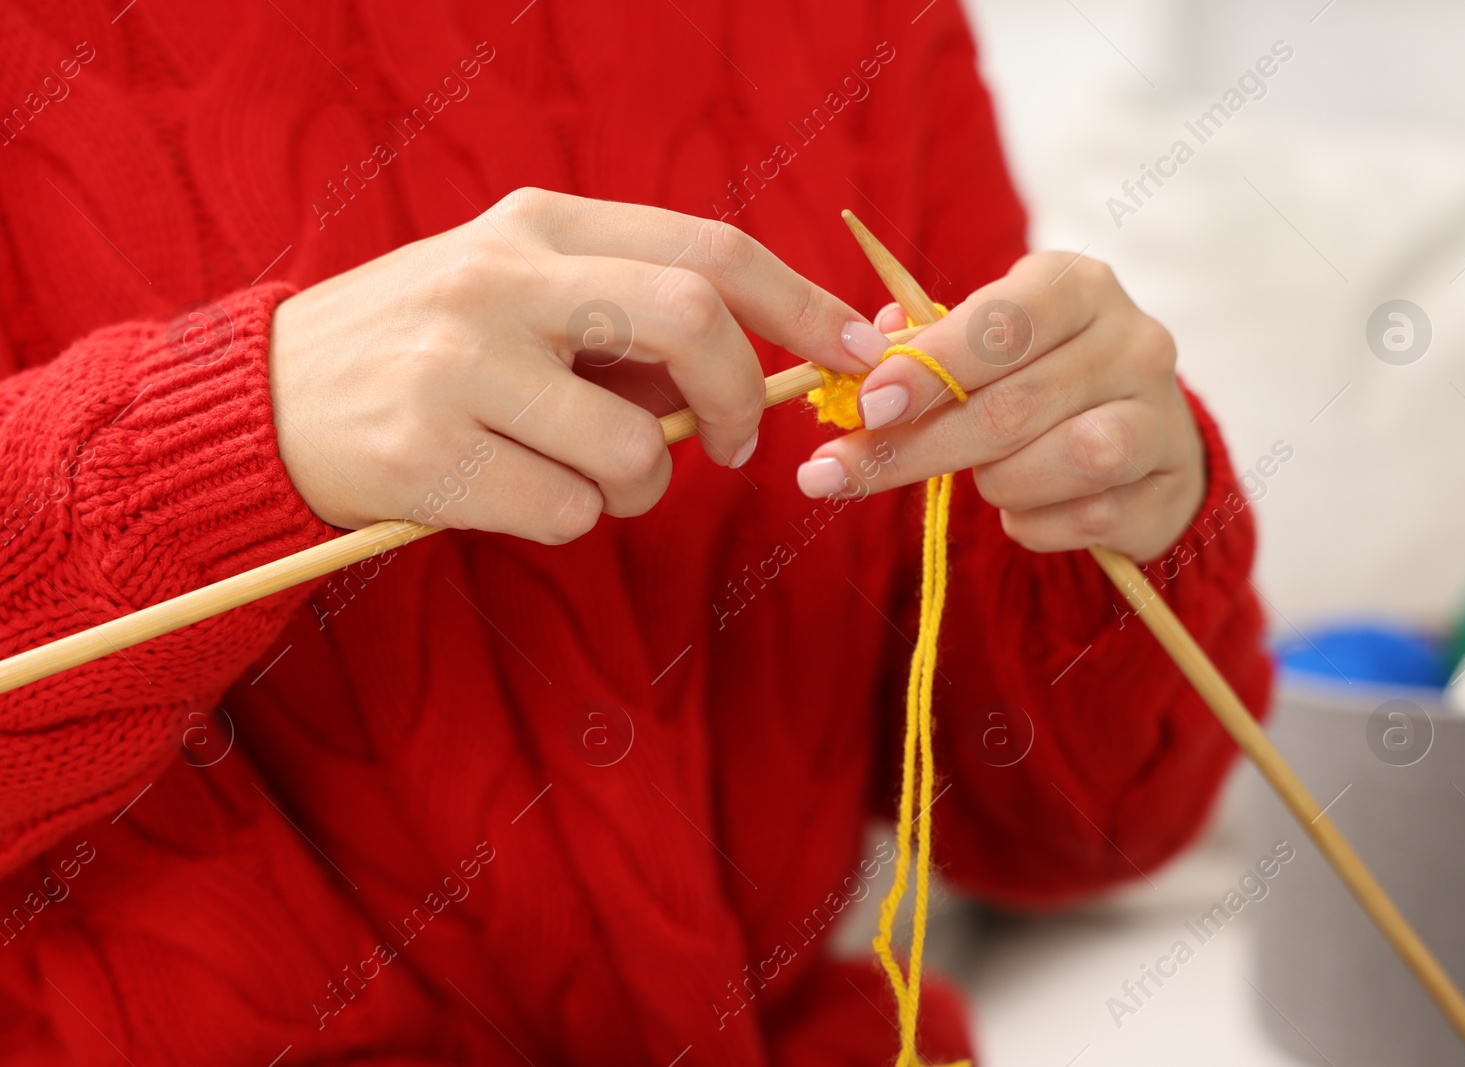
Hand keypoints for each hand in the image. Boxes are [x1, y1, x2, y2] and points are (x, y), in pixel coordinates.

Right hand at [269, 188, 886, 539]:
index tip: (852, 350)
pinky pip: (569, 512)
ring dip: (642, 486)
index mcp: (539, 224)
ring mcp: (461, 363)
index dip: (799, 304)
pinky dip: (570, 519)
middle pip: (691, 319)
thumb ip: (624, 319)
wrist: (266, 401)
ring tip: (584, 477)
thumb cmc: (423, 350)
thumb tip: (753, 371)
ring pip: (637, 446)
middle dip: (741, 396)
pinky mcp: (428, 453)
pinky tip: (511, 494)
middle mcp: (502, 279)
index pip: (707, 248)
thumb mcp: (516, 295)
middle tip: (736, 443)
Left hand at [794, 253, 1205, 562]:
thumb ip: (926, 346)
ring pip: (1067, 459)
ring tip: (985, 477)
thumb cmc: (1038, 381)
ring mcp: (1162, 414)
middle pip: (1013, 404)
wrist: (1138, 442)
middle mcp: (1133, 341)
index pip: (1003, 321)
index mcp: (1079, 287)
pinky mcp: (1170, 485)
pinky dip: (1035, 521)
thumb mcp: (984, 346)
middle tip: (847, 471)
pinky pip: (1087, 517)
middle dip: (920, 446)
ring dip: (998, 481)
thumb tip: (868, 351)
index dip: (930, 366)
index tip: (867, 406)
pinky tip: (1026, 508)